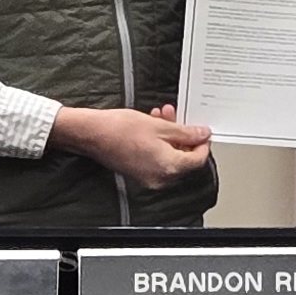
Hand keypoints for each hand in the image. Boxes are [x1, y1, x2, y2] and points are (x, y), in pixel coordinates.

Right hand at [52, 105, 214, 188]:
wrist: (92, 134)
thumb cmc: (119, 130)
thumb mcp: (158, 126)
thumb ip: (184, 132)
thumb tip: (201, 135)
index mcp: (169, 167)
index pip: (198, 160)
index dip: (202, 144)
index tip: (201, 131)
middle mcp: (160, 178)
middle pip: (185, 161)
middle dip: (184, 137)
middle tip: (180, 119)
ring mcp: (148, 178)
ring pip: (170, 159)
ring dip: (170, 137)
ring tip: (163, 116)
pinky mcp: (138, 173)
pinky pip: (158, 161)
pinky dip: (160, 145)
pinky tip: (153, 126)